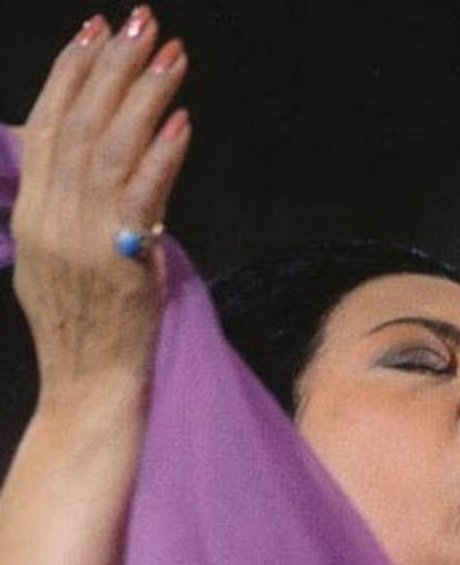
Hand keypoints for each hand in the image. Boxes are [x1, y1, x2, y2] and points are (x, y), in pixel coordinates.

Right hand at [11, 6, 190, 411]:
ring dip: (144, 96)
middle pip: (81, 123)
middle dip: (113, 67)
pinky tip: (181, 120)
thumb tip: (103, 168)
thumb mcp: (59, 263)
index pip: (48, 126)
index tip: (95, 32)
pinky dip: (161, 155)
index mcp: (32, 214)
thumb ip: (72, 212)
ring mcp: (81, 237)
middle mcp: (49, 217)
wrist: (89, 385)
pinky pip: (141, 195)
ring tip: (172, 55)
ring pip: (111, 148)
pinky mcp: (120, 259)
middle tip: (143, 21)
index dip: (71, 74)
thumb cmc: (84, 327)